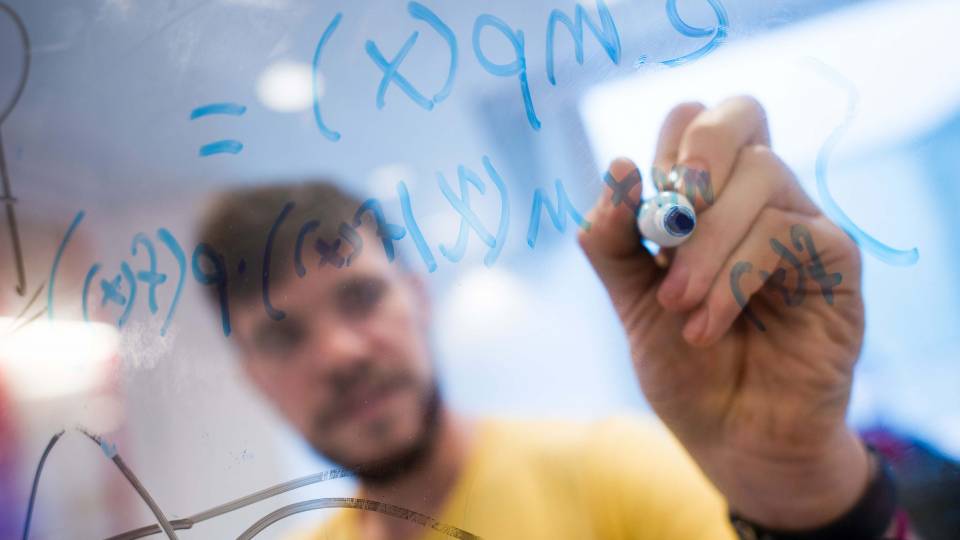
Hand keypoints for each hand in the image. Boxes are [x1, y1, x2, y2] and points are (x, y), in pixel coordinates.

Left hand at [579, 97, 868, 529]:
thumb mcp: (633, 302)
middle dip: (695, 159)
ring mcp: (800, 226)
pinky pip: (786, 232)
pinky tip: (706, 326)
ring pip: (761, 176)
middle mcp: (758, 201)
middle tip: (663, 225)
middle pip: (741, 116)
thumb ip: (615, 242)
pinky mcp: (834, 263)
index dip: (669, 143)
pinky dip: (734, 277)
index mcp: (708, 201)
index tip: (641, 207)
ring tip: (677, 307)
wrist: (733, 440)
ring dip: (704, 245)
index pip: (697, 119)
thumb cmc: (687, 369)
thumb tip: (617, 167)